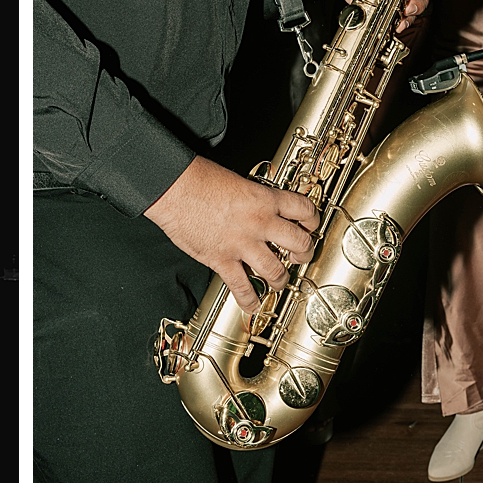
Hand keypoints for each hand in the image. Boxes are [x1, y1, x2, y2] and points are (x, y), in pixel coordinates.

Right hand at [146, 157, 317, 312]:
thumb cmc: (195, 178)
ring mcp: (241, 243)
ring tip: (277, 281)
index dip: (312, 220)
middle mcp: (258, 222)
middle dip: (304, 253)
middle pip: (299, 243)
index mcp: (262, 199)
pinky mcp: (222, 259)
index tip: (310, 225)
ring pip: (276, 271)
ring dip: (280, 280)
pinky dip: (249, 299)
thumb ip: (250, 196)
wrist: (170, 186)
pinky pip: (242, 287)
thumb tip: (254, 206)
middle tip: (299, 256)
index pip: (303, 209)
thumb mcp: (233, 179)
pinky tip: (252, 304)